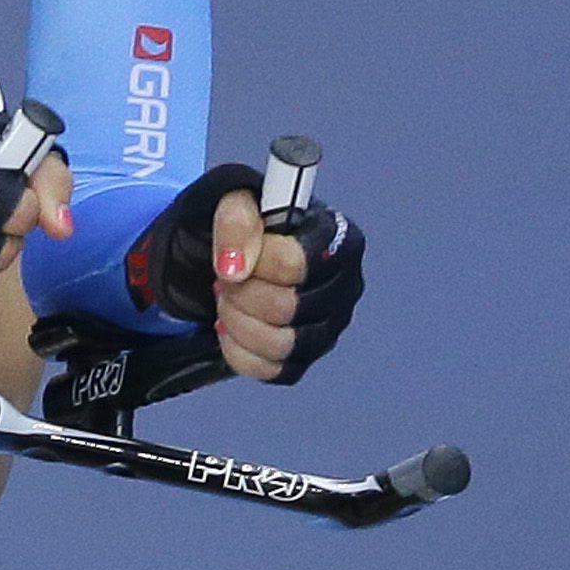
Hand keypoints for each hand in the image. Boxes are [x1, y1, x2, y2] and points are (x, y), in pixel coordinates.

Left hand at [132, 161, 365, 382]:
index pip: (296, 264)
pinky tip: (229, 326)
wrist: (223, 257)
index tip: (234, 254)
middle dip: (240, 293)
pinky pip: (272, 370)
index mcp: (339, 239)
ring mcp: (330, 325)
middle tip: (225, 279)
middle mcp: (346, 285)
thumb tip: (235, 267)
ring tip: (227, 299)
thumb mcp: (230, 199)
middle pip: (286, 307)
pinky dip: (238, 351)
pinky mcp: (307, 357)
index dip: (253, 262)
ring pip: (281, 343)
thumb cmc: (240, 224)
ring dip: (237, 321)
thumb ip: (236, 219)